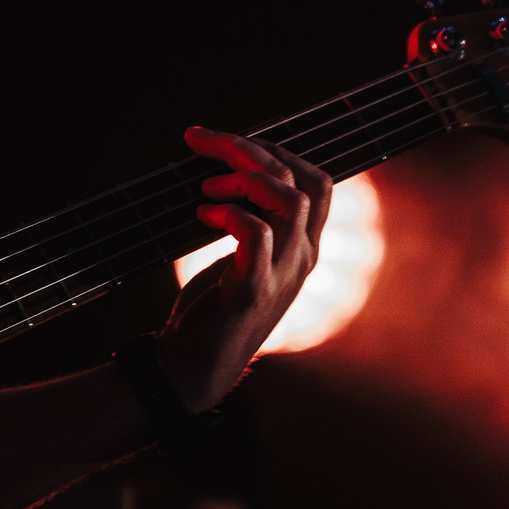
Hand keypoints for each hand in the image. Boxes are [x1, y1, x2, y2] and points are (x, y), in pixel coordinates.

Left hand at [156, 129, 331, 411]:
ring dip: (244, 179)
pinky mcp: (251, 293)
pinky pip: (257, 235)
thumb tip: (226, 168)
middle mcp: (302, 258)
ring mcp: (282, 276)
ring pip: (291, 202)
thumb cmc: (211, 306)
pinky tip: (203, 217)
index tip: (225, 140)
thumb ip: (248, 218)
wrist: (192, 367)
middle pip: (305, 180)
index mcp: (303, 246)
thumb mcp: (240, 256)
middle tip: (203, 142)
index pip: (316, 179)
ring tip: (207, 188)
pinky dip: (229, 214)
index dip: (274, 148)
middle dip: (253, 148)